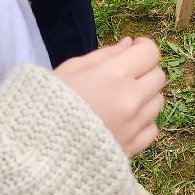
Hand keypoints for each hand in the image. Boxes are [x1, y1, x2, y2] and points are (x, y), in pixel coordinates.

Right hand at [54, 36, 165, 155]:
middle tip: (125, 76)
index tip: (132, 51)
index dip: (142, 48)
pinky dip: (143, 123)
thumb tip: (129, 44)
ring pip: (158, 102)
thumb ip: (104, 55)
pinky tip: (124, 122)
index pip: (150, 52)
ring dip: (145, 97)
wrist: (36, 150)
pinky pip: (152, 128)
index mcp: (113, 74)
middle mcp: (130, 99)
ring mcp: (134, 126)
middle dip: (145, 71)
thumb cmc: (47, 103)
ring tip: (121, 100)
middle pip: (158, 76)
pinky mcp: (132, 148)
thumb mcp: (70, 69)